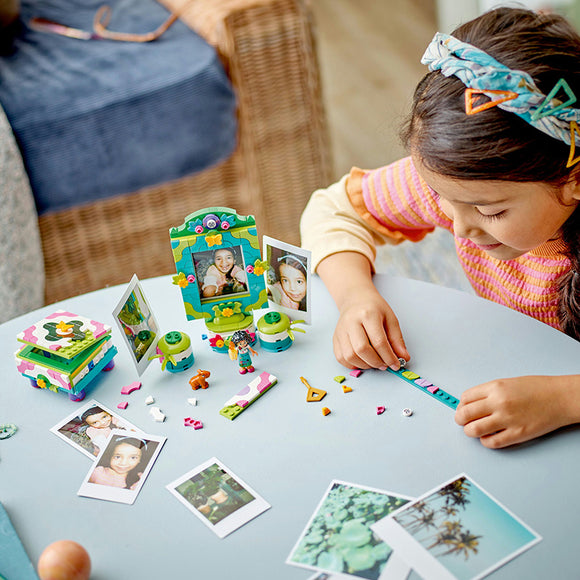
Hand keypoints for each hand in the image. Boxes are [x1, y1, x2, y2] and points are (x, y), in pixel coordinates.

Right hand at [333, 284, 408, 369]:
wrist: (355, 300)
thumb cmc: (373, 308)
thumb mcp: (390, 319)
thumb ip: (397, 339)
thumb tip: (403, 357)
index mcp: (367, 314)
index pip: (379, 341)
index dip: (389, 357)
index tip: (396, 364)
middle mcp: (351, 322)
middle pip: (361, 349)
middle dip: (376, 362)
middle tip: (385, 364)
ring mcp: (340, 331)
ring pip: (350, 356)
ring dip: (365, 365)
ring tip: (374, 362)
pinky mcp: (335, 338)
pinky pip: (341, 358)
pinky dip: (353, 364)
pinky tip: (363, 361)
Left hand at [455, 375, 579, 447]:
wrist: (561, 397)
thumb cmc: (538, 388)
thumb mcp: (507, 383)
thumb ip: (489, 392)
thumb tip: (472, 404)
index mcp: (495, 387)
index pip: (465, 398)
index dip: (461, 405)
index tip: (463, 408)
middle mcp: (498, 402)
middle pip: (465, 414)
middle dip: (460, 419)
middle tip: (463, 421)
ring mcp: (507, 419)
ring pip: (474, 430)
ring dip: (470, 431)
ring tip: (474, 430)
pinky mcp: (517, 434)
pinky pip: (492, 442)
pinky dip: (485, 442)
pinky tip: (488, 437)